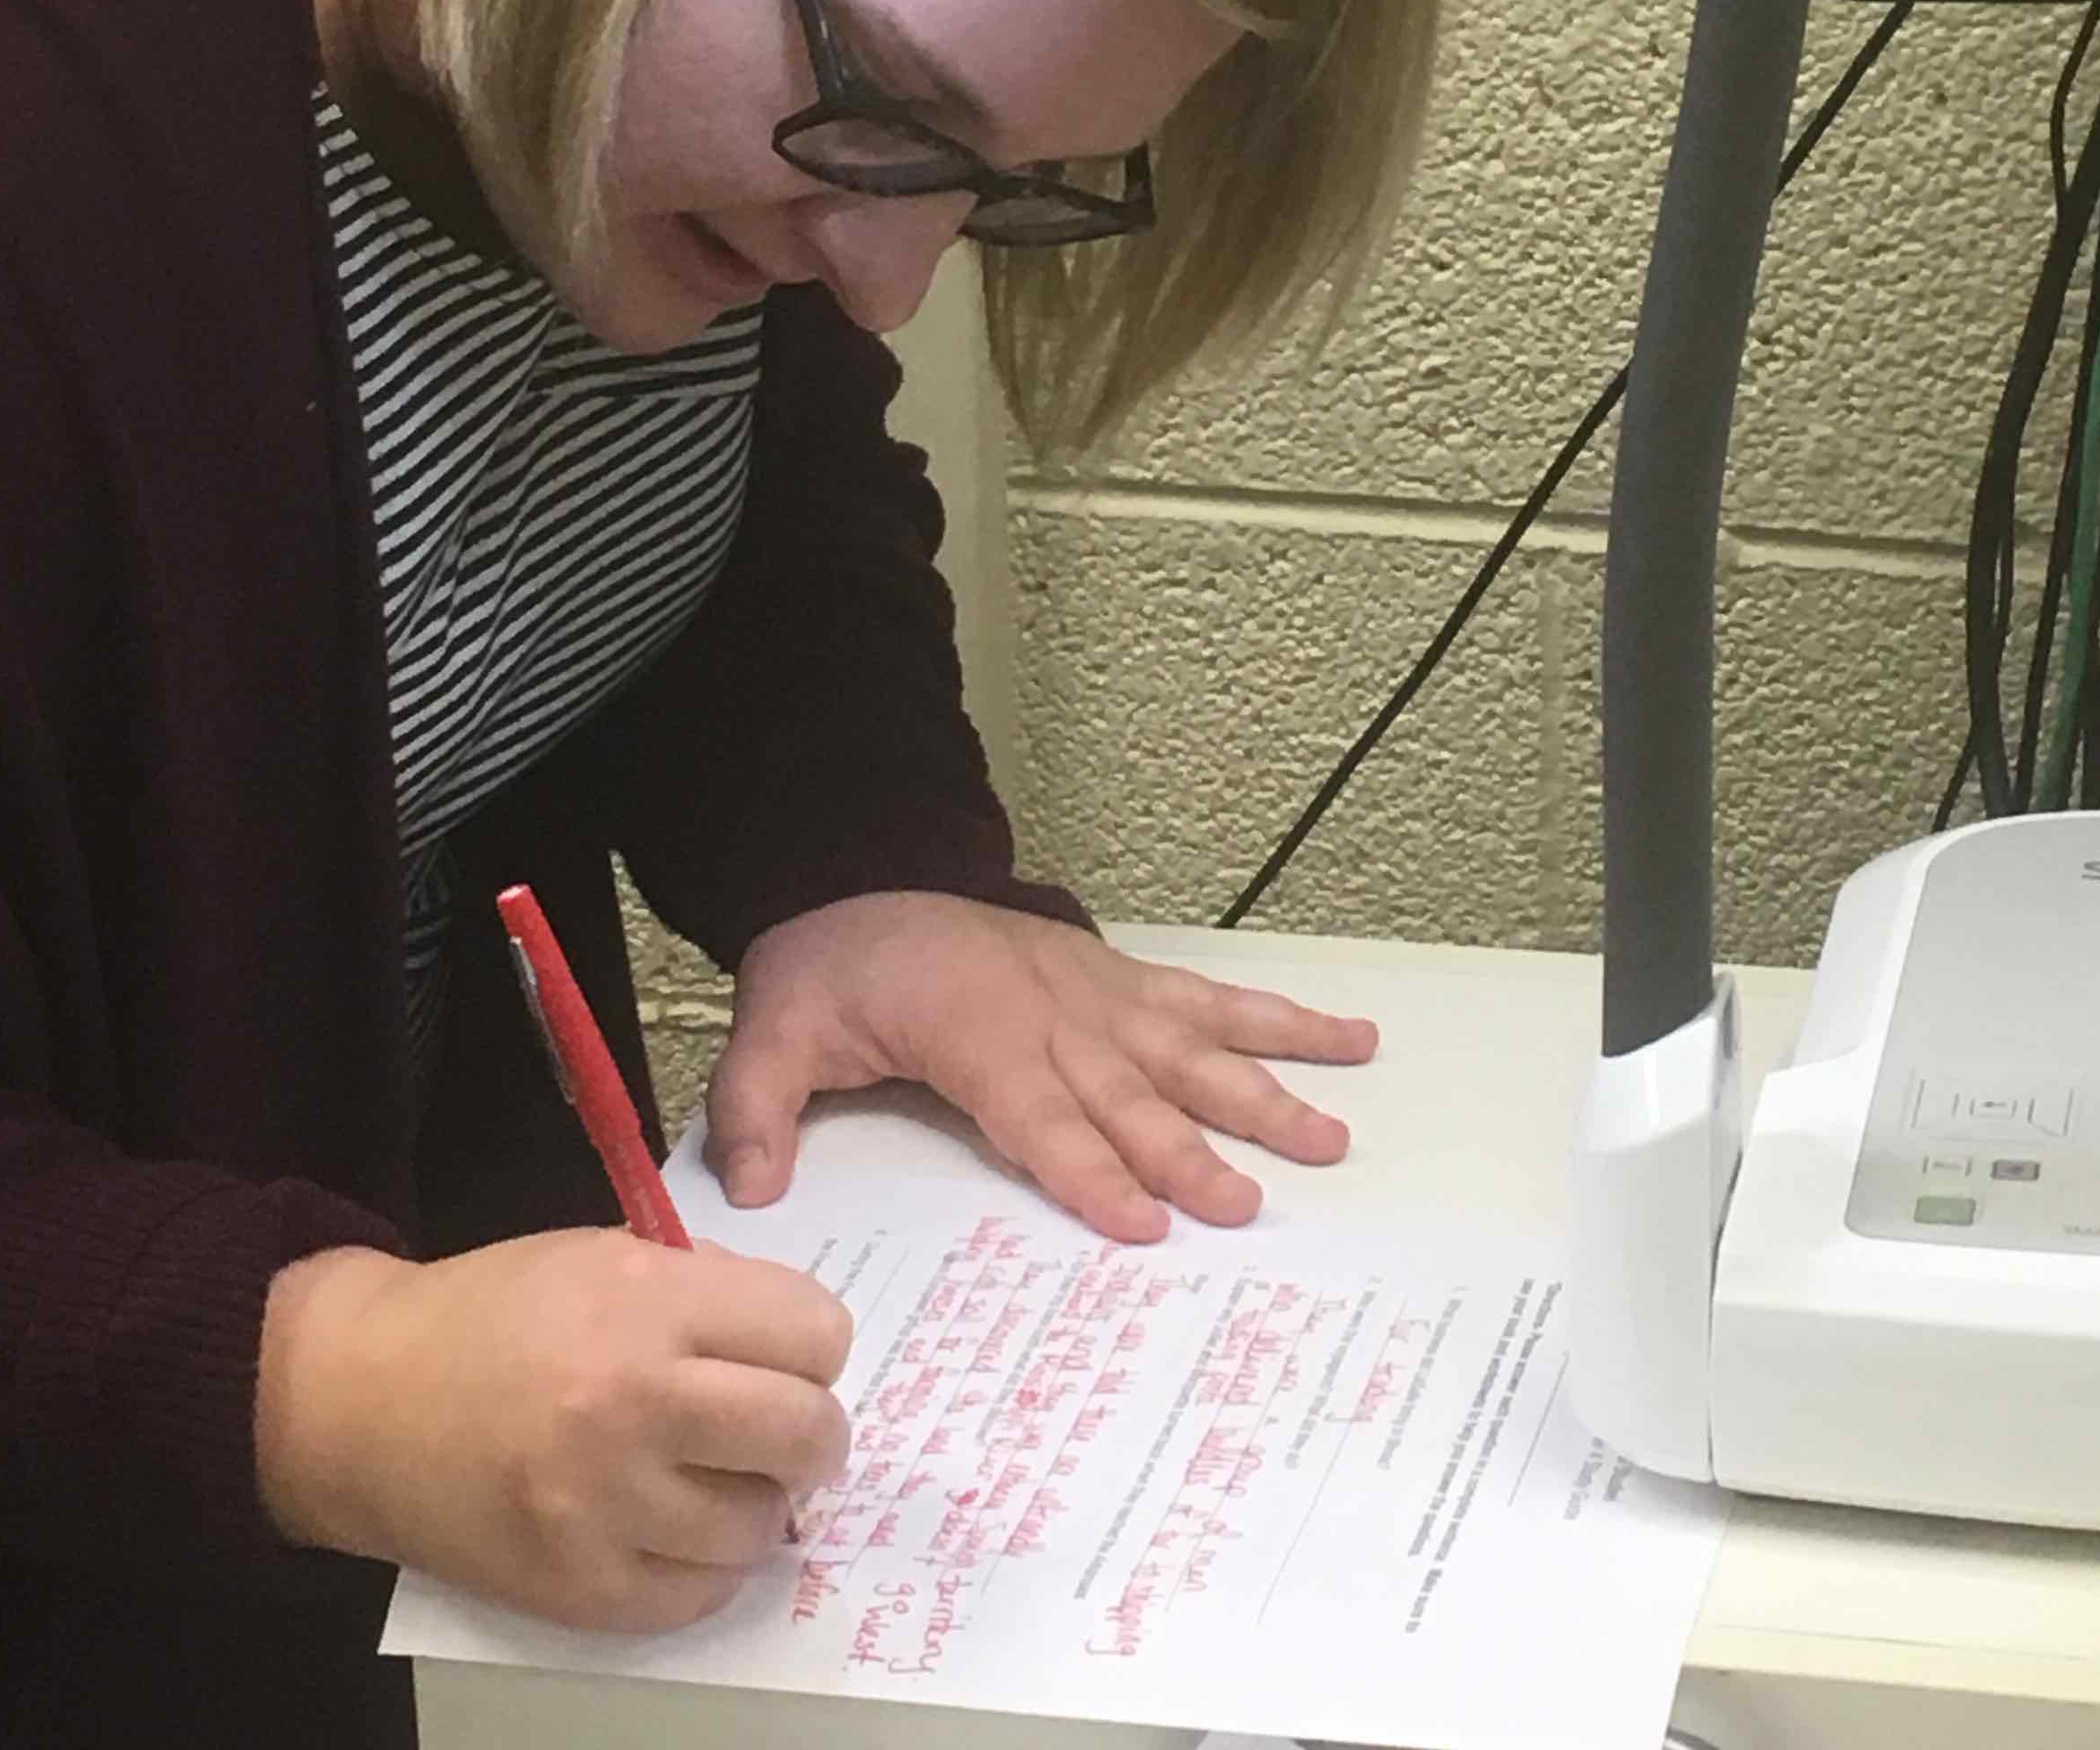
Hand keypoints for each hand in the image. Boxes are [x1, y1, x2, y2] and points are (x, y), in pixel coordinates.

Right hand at [255, 1230, 850, 1632]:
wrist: (366, 1402)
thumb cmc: (497, 1315)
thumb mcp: (610, 1258)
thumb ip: (711, 1291)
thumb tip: (803, 1349)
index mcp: (648, 1305)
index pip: (814, 1334)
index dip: (813, 1343)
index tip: (790, 1353)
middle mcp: (633, 1405)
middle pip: (806, 1433)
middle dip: (815, 1429)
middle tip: (788, 1426)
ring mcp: (603, 1507)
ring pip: (761, 1524)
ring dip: (758, 1500)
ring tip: (720, 1475)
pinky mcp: (575, 1588)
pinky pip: (699, 1595)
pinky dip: (707, 1564)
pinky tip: (678, 1525)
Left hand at [707, 893, 1378, 1240]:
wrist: (867, 876)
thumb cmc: (832, 967)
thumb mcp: (773, 1030)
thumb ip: (759, 1106)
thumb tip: (752, 1189)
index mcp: (977, 1032)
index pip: (1040, 1114)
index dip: (1090, 1168)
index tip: (1143, 1222)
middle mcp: (1057, 1013)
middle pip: (1132, 1094)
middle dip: (1191, 1151)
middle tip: (1246, 1206)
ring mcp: (1103, 994)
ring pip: (1194, 1048)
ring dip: (1263, 1091)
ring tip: (1330, 1136)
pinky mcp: (1125, 981)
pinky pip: (1212, 1001)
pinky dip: (1280, 1020)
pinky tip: (1346, 1039)